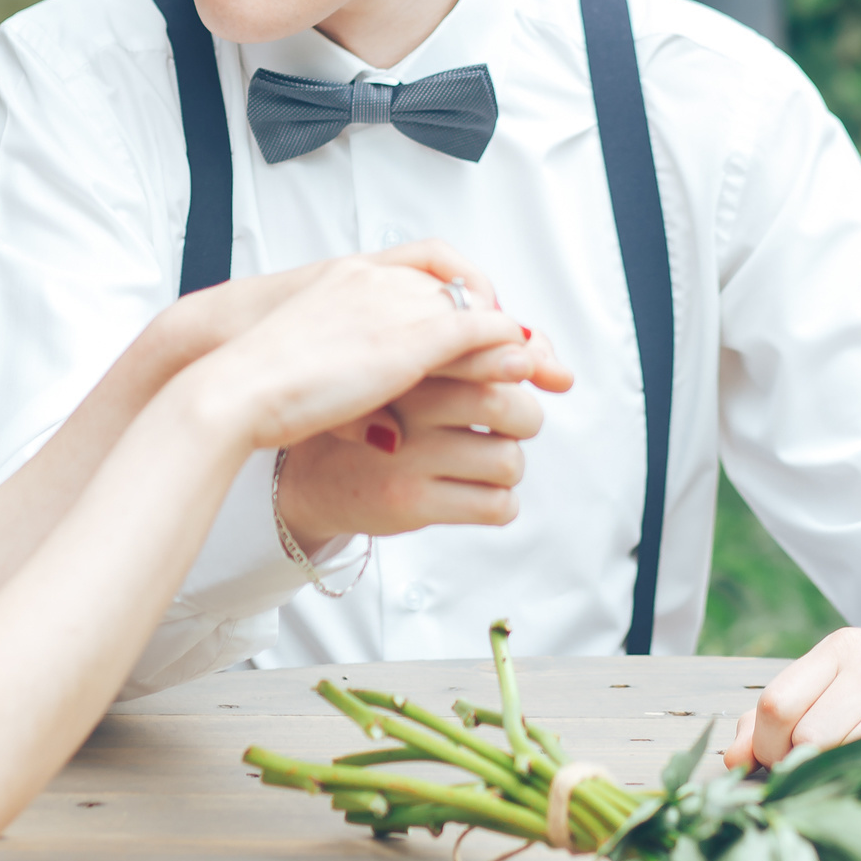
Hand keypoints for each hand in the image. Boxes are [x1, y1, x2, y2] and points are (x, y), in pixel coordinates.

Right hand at [180, 259, 545, 458]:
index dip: (469, 293)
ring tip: (537, 368)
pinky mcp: (409, 341)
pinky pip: (475, 332)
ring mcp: (394, 306)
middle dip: (501, 318)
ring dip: (509, 336)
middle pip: (461, 288)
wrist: (235, 384)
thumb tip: (390, 428)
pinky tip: (521, 366)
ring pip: (473, 308)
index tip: (493, 325)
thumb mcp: (312, 360)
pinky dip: (503, 345)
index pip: (431, 266)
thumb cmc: (257, 380)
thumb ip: (353, 371)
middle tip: (534, 353)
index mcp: (350, 275)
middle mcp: (377, 280)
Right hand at [275, 337, 570, 548]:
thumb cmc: (369, 417)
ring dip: (509, 466)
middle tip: (506, 426)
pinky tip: (477, 495)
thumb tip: (559, 369)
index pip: (492, 354)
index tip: (521, 376)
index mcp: (409, 360)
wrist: (302, 476)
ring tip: (482, 463)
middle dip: (524, 418)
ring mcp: (407, 456)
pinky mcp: (408, 503)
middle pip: (511, 405)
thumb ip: (478, 359)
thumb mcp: (408, 373)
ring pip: (509, 461)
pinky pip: (495, 506)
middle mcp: (407, 403)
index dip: (523, 366)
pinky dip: (500, 504)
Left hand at [720, 623, 860, 769]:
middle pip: (807, 737)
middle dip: (801, 772)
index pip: (777, 703)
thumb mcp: (841, 683)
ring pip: (845, 757)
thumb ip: (783, 714)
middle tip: (818, 780)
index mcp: (841, 649)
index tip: (778, 767)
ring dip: (838, 783)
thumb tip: (732, 758)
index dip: (767, 748)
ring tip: (850, 783)